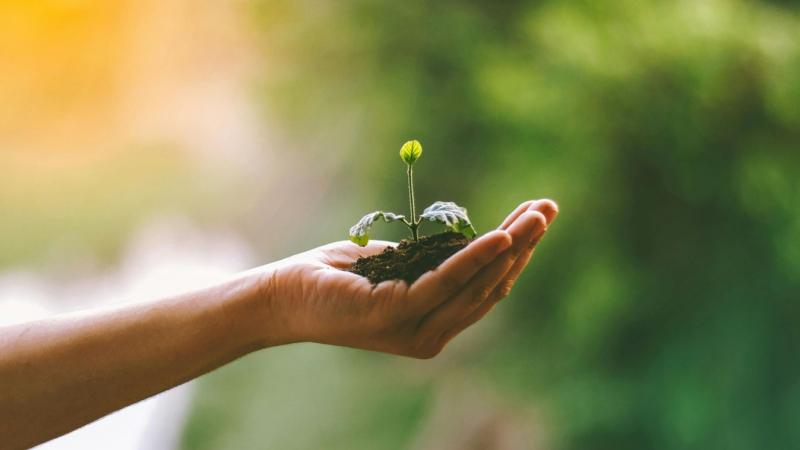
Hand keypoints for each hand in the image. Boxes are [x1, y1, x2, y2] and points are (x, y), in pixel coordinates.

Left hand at [259, 199, 557, 357]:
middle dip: (524, 245)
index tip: (537, 218)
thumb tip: (472, 240)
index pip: (487, 289)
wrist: (284, 293)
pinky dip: (476, 257)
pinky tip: (501, 235)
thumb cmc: (338, 276)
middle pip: (491, 287)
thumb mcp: (399, 265)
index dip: (516, 254)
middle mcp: (432, 335)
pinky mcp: (397, 315)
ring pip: (477, 284)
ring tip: (537, 216)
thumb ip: (435, 262)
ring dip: (511, 245)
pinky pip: (447, 282)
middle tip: (549, 209)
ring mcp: (416, 330)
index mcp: (434, 325)